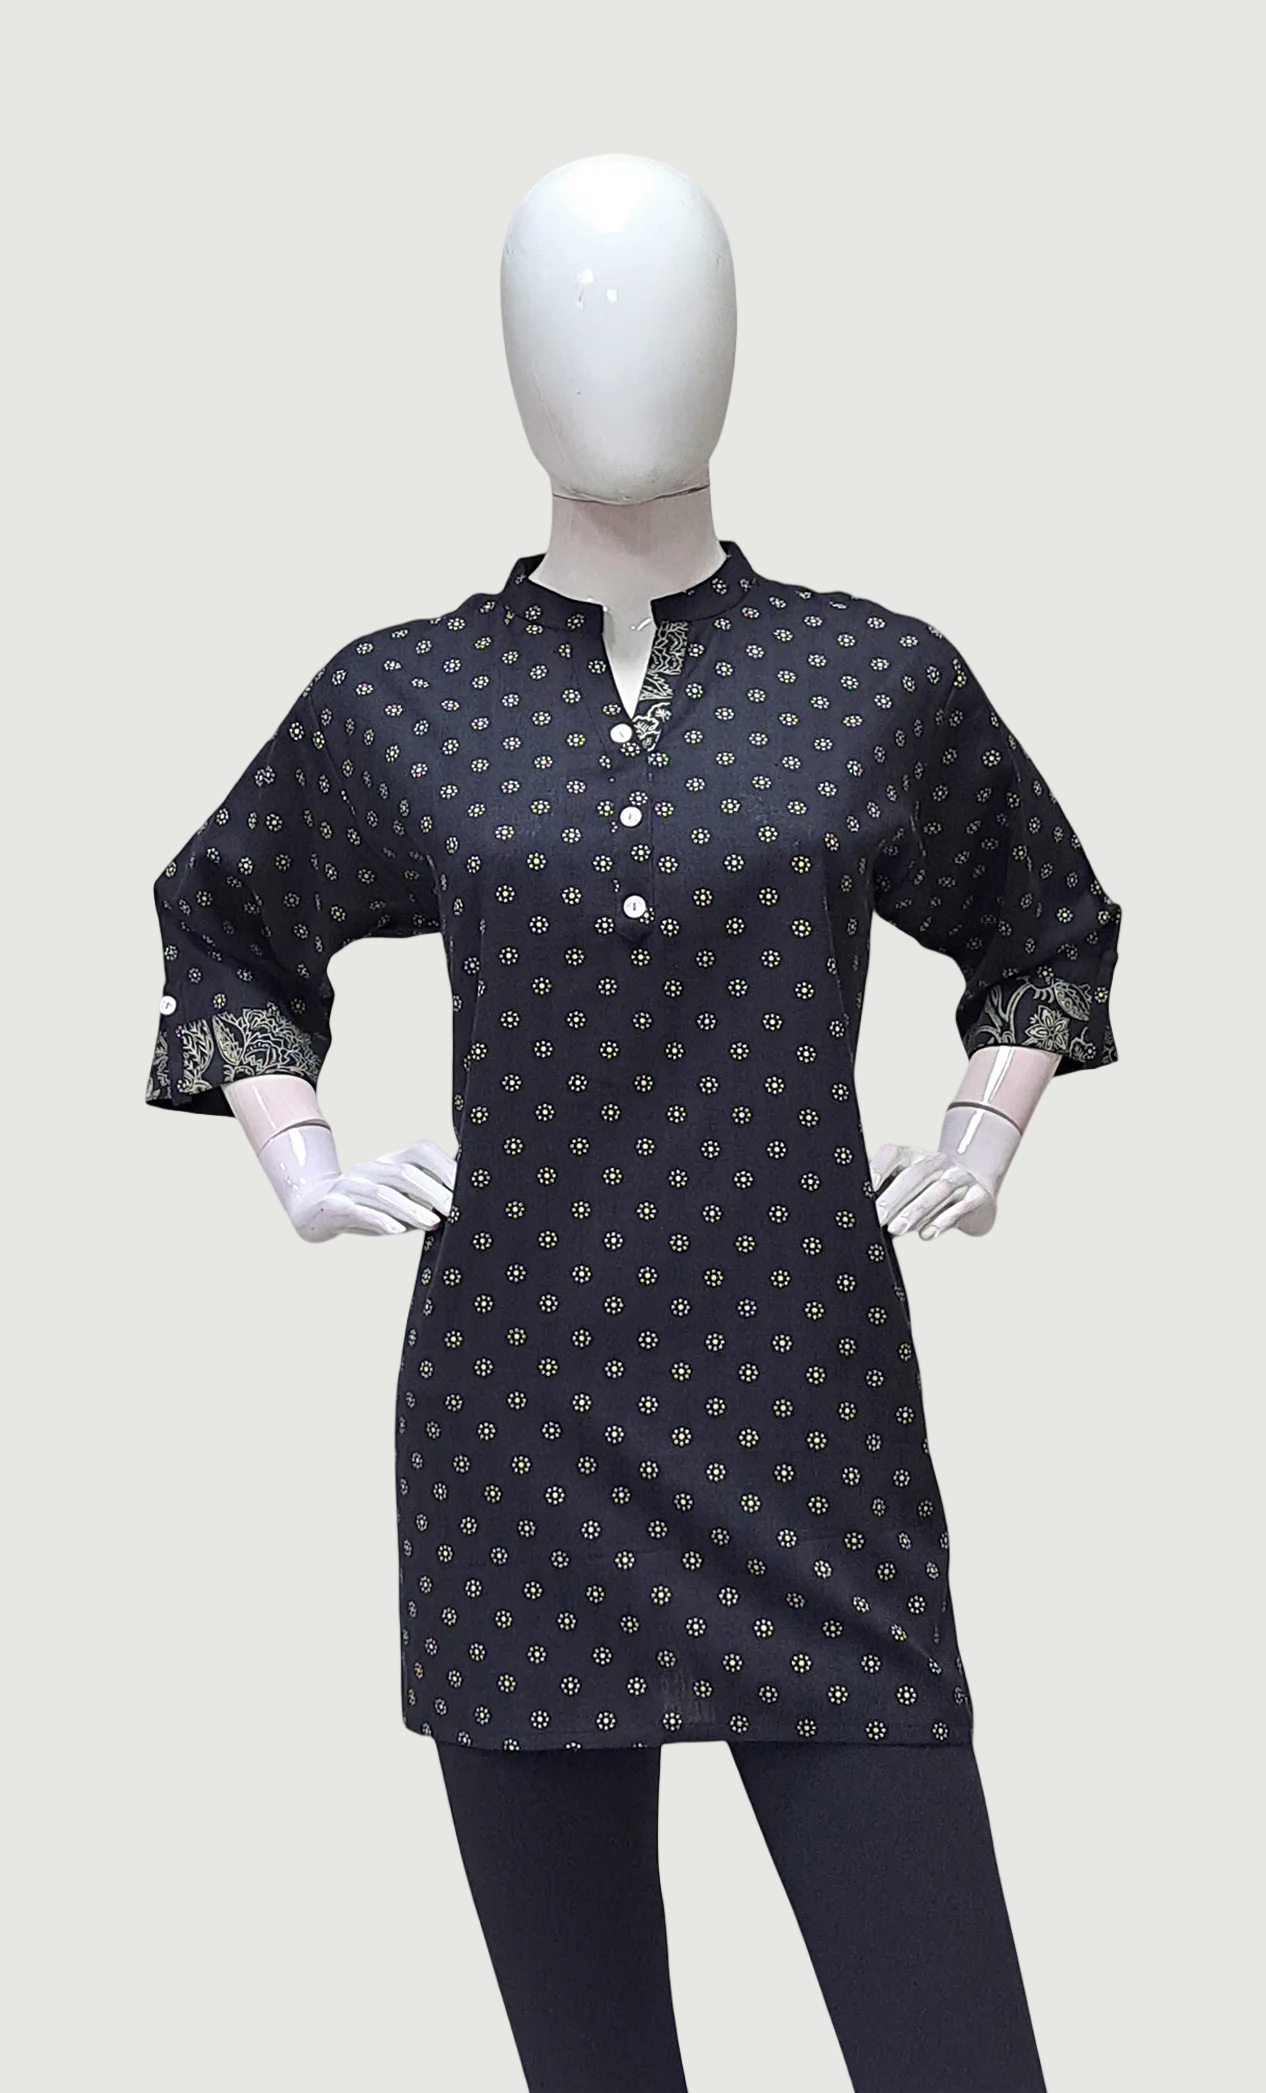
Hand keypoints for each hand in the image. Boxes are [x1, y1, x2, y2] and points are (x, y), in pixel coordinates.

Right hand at [289, 1137, 456, 1243]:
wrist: (315, 1212)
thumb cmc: (369, 1210)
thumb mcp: (399, 1203)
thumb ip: (425, 1204)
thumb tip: (461, 1211)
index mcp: (391, 1162)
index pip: (421, 1151)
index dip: (445, 1165)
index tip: (468, 1186)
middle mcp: (371, 1167)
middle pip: (406, 1173)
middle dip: (435, 1191)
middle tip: (457, 1209)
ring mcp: (350, 1184)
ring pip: (384, 1193)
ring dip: (412, 1208)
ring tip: (434, 1223)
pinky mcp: (334, 1205)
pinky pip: (358, 1211)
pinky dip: (379, 1220)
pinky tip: (397, 1231)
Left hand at [869, 1142, 995, 1241]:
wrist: (976, 1198)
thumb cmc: (929, 1197)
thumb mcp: (907, 1192)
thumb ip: (885, 1199)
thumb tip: (862, 1215)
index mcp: (914, 1156)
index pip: (893, 1153)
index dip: (879, 1167)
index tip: (866, 1187)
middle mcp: (937, 1162)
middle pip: (916, 1174)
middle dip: (894, 1197)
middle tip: (877, 1217)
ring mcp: (960, 1177)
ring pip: (938, 1190)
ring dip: (915, 1211)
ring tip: (896, 1229)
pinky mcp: (978, 1196)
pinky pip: (960, 1207)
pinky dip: (941, 1221)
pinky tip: (926, 1235)